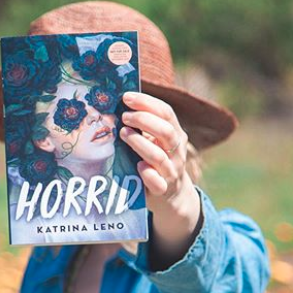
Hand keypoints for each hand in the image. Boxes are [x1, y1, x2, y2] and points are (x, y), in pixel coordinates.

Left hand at [120, 91, 202, 268]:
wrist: (171, 195)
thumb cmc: (155, 161)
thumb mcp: (154, 141)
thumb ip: (142, 127)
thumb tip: (116, 105)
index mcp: (175, 134)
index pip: (166, 112)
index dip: (147, 103)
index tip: (126, 97)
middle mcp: (176, 151)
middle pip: (166, 131)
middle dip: (144, 120)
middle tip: (124, 117)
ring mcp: (171, 171)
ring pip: (160, 156)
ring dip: (140, 143)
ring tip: (123, 134)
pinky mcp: (164, 190)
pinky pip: (159, 182)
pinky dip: (149, 174)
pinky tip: (138, 167)